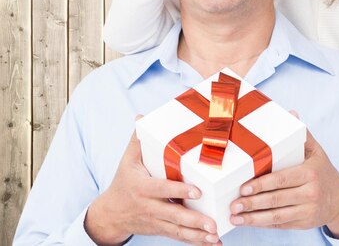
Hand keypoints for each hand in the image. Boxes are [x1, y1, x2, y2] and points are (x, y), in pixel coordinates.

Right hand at [84, 125, 221, 245]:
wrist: (110, 214)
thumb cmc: (124, 181)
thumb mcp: (128, 160)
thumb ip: (138, 140)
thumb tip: (141, 117)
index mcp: (142, 188)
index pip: (162, 189)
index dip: (179, 190)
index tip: (197, 192)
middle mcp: (149, 207)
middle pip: (173, 215)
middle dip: (193, 220)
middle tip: (212, 223)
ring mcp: (155, 221)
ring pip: (178, 230)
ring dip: (198, 235)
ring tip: (216, 236)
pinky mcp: (161, 229)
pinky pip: (179, 237)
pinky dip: (195, 241)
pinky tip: (213, 243)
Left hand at [229, 128, 338, 239]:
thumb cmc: (323, 172)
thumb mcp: (316, 152)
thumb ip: (302, 135)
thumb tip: (291, 113)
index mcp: (310, 173)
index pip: (282, 179)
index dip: (262, 185)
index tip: (243, 188)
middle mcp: (310, 192)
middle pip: (277, 199)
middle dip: (253, 203)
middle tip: (233, 204)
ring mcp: (308, 210)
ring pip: (277, 216)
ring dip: (254, 218)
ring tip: (235, 217)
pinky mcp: (304, 223)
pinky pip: (281, 225)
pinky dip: (263, 224)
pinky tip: (248, 222)